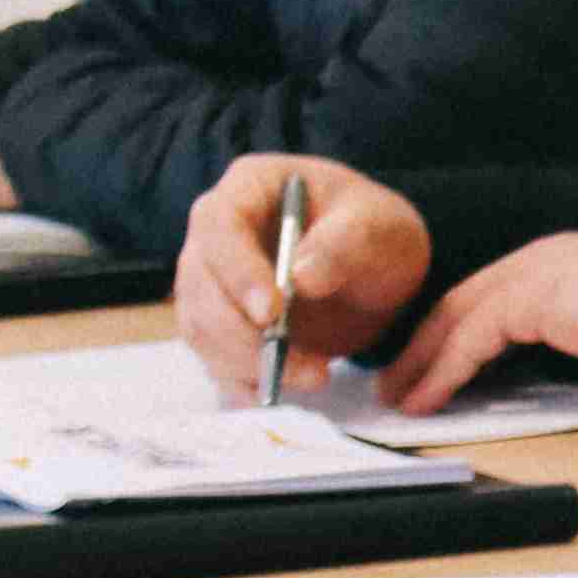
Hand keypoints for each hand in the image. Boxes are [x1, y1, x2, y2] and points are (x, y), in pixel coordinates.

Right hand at [176, 157, 429, 384]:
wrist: (377, 273)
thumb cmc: (374, 232)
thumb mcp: (377, 227)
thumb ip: (344, 243)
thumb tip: (301, 277)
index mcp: (250, 186)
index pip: (219, 224)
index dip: (238, 271)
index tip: (272, 313)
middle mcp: (217, 231)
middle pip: (200, 284)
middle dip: (244, 333)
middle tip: (300, 363)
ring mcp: (213, 279)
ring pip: (202, 326)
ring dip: (248, 362)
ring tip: (313, 376)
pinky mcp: (221, 322)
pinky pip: (215, 356)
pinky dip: (243, 379)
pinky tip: (281, 391)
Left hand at [387, 227, 577, 409]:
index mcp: (565, 262)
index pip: (492, 297)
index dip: (456, 332)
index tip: (431, 364)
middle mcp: (542, 259)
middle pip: (461, 304)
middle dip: (422, 345)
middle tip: (394, 383)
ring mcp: (533, 272)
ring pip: (455, 319)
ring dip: (420, 362)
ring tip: (398, 398)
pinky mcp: (527, 298)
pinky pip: (468, 341)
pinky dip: (441, 374)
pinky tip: (425, 400)